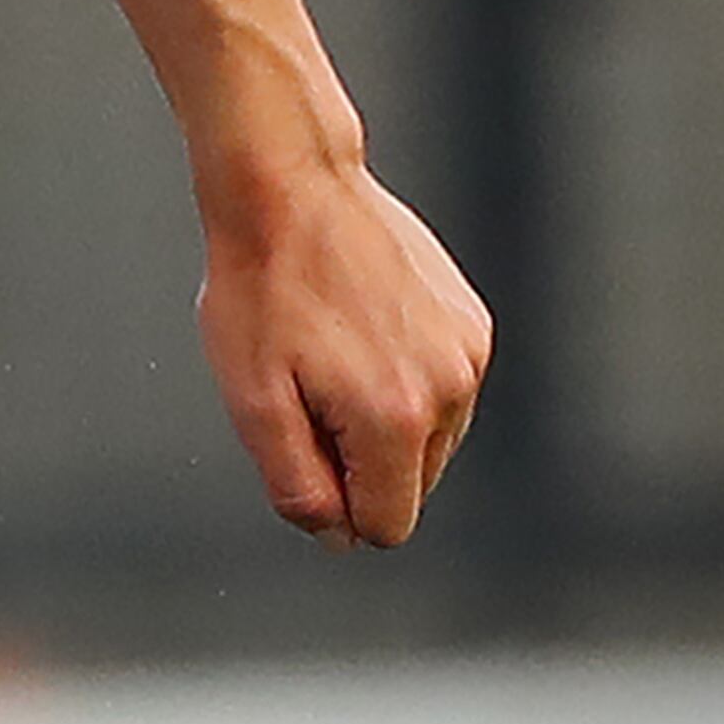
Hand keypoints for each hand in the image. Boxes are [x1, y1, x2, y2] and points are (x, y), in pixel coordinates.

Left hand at [199, 159, 493, 548]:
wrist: (289, 186)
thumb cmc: (260, 286)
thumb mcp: (252, 399)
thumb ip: (298, 485)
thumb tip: (339, 537)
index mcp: (397, 419)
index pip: (386, 526)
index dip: (335, 503)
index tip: (300, 442)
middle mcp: (451, 390)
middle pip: (411, 484)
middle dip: (357, 459)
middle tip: (306, 386)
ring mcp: (469, 351)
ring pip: (429, 438)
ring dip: (381, 418)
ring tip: (332, 350)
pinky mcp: (472, 321)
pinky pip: (442, 386)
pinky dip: (404, 375)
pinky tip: (360, 327)